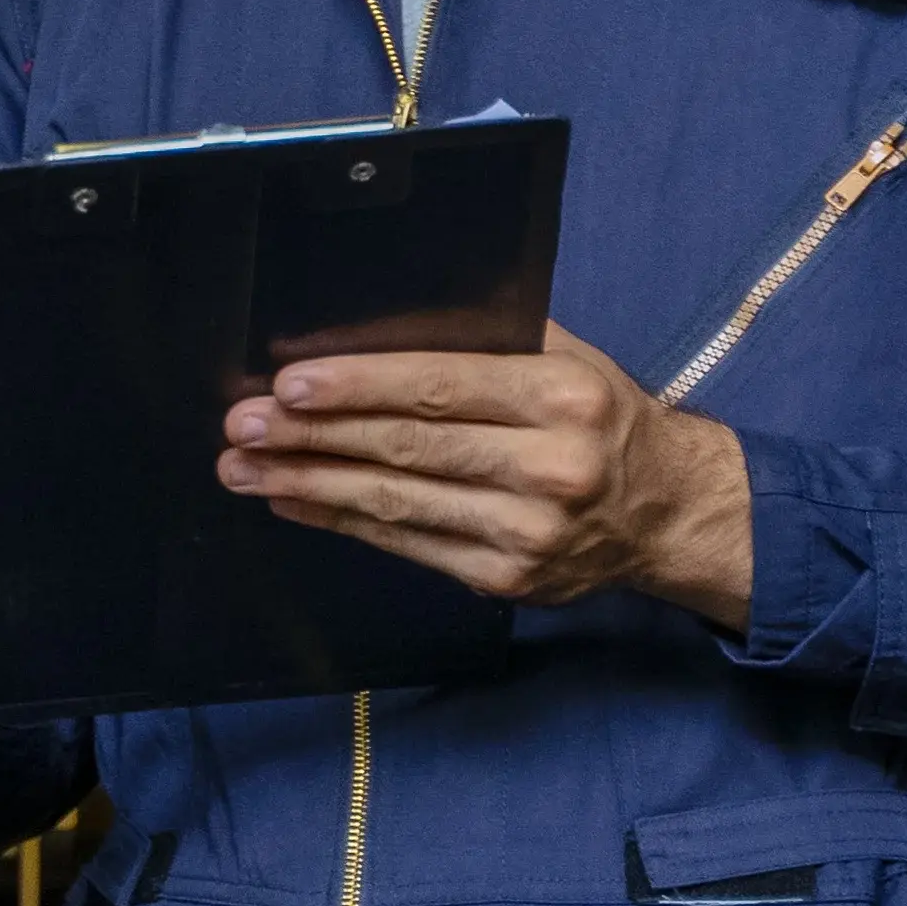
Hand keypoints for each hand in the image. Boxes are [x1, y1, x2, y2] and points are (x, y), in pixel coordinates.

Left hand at [219, 324, 754, 627]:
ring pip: (397, 503)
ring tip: (243, 468)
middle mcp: (549, 466)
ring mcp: (527, 532)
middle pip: (408, 447)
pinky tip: (294, 503)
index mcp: (562, 394)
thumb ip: (489, 338)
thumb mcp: (566, 357)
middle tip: (241, 426)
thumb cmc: (598, 416)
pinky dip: (343, 523)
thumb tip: (372, 324)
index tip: (289, 383)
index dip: (358, 385)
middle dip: (312, 437)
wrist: (664, 510)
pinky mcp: (506, 580)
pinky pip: (407, 546)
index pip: (441, 385)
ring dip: (309, 484)